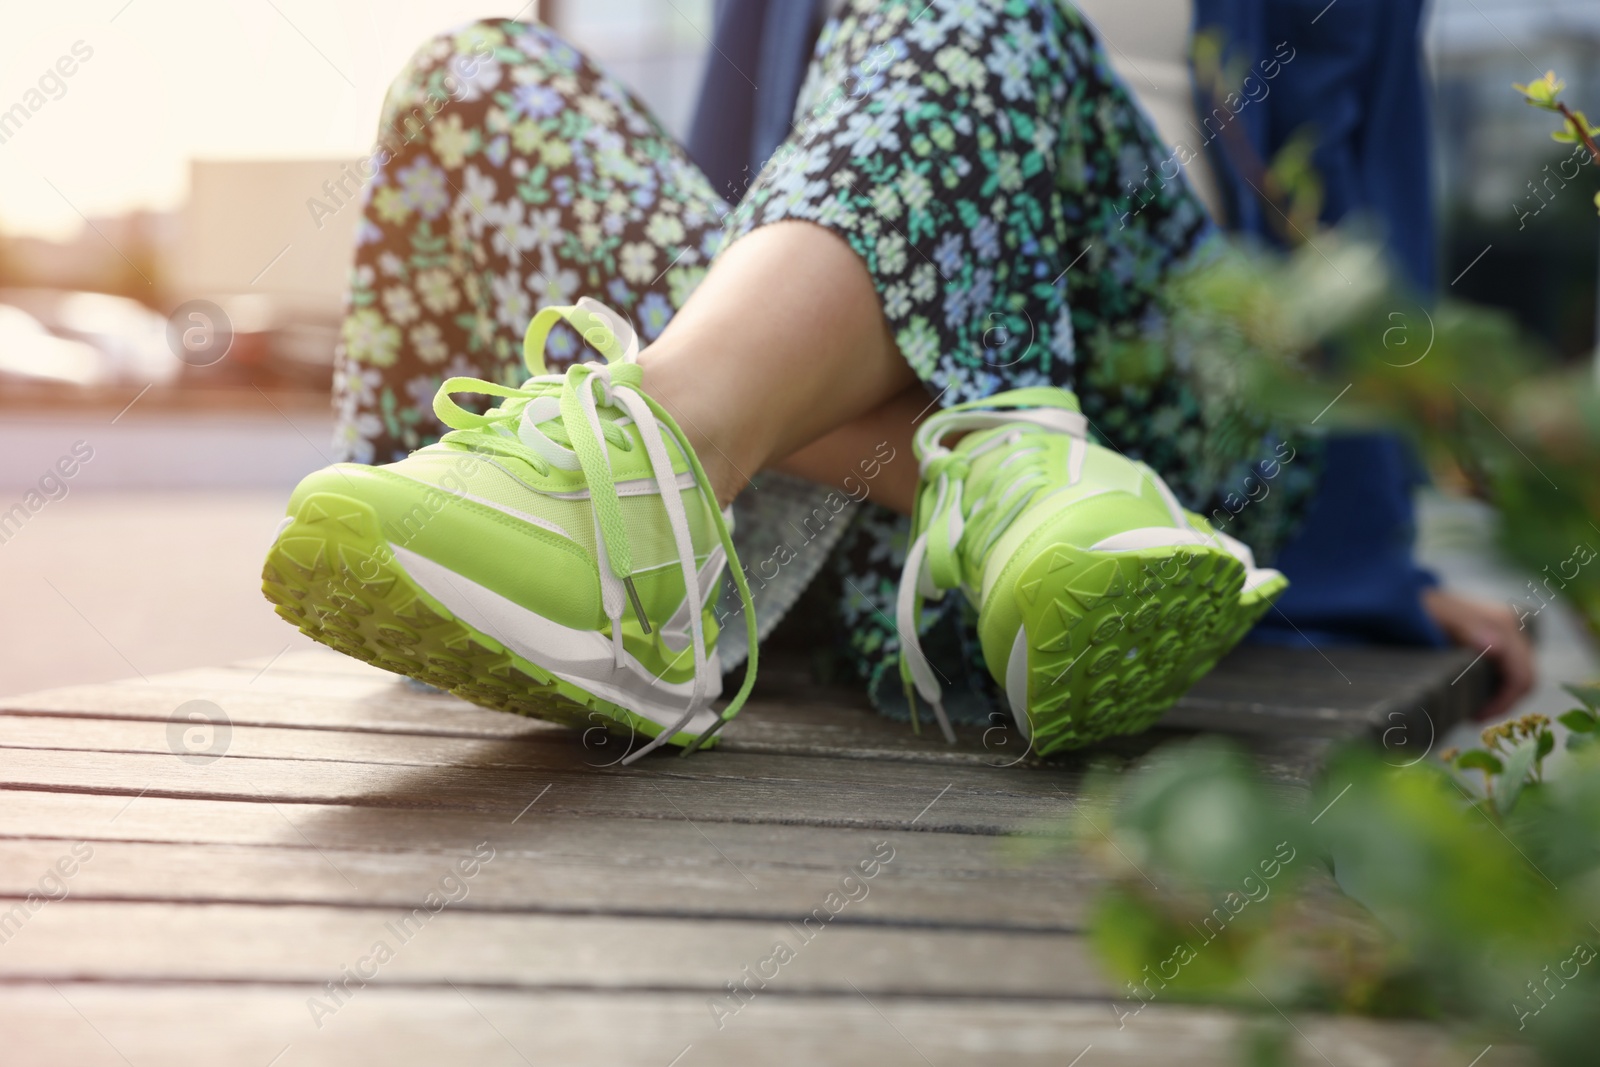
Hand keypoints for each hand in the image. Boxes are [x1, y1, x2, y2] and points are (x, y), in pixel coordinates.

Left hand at [1421, 587, 1535, 720]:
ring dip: (1502, 695)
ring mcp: (1506, 630)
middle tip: (1472, 717)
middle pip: (1526, 678)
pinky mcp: (1498, 636)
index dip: (1503, 702)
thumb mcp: (1437, 618)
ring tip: (1473, 709)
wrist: (1406, 593)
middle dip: (1504, 702)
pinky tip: (1475, 692)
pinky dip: (1498, 685)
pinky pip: (1510, 667)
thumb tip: (1498, 648)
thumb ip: (1466, 629)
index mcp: (1502, 624)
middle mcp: (1511, 626)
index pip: (1521, 677)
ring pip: (1520, 675)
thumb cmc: (1419, 608)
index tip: (1475, 717)